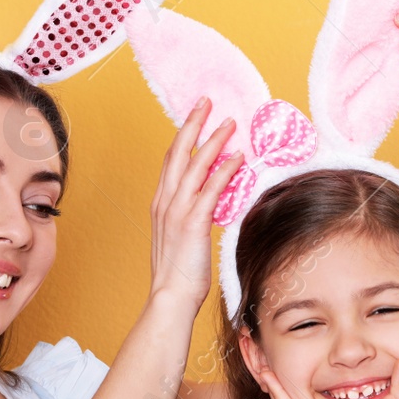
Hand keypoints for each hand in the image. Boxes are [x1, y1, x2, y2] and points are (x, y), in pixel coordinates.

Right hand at [148, 98, 244, 306]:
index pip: (171, 161)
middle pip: (178, 153)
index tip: (196, 117)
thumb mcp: (182, 239)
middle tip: (206, 101)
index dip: (183, 136)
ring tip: (229, 122)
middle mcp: (165, 202)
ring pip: (195, 165)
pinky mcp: (192, 223)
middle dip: (193, 124)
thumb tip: (211, 205)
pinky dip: (224, 170)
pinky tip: (238, 157)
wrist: (170, 297)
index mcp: (161, 204)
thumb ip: (192, 217)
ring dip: (213, 140)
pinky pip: (210, 189)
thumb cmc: (178, 274)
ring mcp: (177, 211)